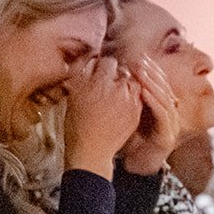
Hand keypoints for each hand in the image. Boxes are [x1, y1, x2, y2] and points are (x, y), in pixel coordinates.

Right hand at [63, 56, 142, 176]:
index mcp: (100, 82)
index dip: (103, 66)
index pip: (108, 62)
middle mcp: (118, 89)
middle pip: (124, 71)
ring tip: (119, 92)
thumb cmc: (77, 124)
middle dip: (117, 74)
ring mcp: (130, 102)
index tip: (100, 71)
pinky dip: (133, 97)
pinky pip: (139, 98)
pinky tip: (123, 104)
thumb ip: (84, 76)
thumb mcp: (74, 96)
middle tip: (110, 82)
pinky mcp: (136, 113)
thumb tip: (91, 63)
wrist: (91, 151)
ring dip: (128, 84)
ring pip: (134, 83)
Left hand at [119, 57, 179, 175]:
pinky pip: (163, 115)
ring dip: (152, 83)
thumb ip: (126, 98)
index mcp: (161, 107)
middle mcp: (169, 113)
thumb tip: (114, 77)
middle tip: (139, 61)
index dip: (150, 69)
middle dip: (151, 72)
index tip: (138, 57)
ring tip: (140, 73)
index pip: (158, 83)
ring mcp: (171, 125)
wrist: (135, 166)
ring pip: (165, 98)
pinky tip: (143, 92)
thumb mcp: (127, 114)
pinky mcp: (168, 136)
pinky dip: (154, 102)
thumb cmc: (129, 140)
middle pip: (164, 87)